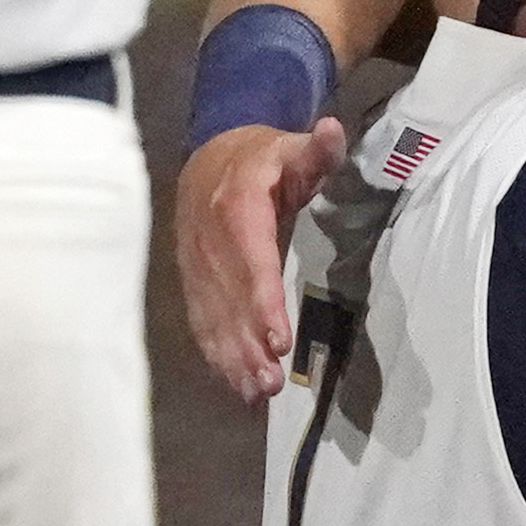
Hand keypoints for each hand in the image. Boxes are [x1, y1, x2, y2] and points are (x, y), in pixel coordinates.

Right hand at [176, 116, 344, 403]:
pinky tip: (236, 387)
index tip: (278, 339)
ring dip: (233, 358)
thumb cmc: (262, 159)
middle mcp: (210, 242)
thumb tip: (332, 130)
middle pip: (230, 300)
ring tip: (258, 394)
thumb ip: (317, 150)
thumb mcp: (290, 148)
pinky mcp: (193, 282)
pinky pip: (202, 321)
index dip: (262, 302)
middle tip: (271, 384)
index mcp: (237, 208)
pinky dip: (216, 355)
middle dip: (248, 345)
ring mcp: (196, 266)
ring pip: (213, 317)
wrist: (207, 159)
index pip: (251, 261)